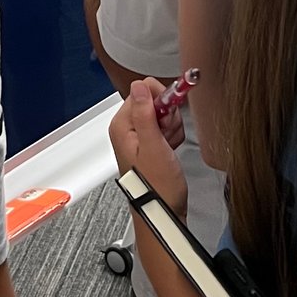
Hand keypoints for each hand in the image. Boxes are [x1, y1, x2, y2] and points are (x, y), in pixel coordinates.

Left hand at [111, 79, 188, 216]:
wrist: (164, 210)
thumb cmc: (157, 186)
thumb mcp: (153, 146)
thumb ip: (145, 113)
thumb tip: (139, 86)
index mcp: (122, 125)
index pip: (142, 90)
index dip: (161, 100)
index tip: (167, 117)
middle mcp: (128, 129)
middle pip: (155, 101)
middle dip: (168, 116)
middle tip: (167, 136)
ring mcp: (140, 136)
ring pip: (164, 114)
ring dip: (173, 127)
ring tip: (168, 146)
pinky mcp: (151, 142)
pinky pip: (167, 127)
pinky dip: (174, 136)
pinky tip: (171, 149)